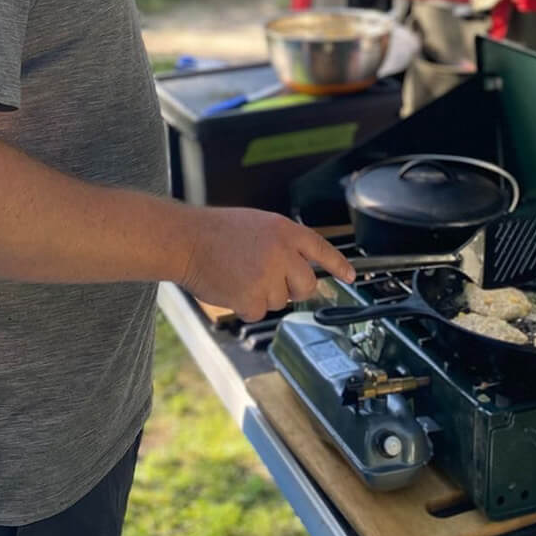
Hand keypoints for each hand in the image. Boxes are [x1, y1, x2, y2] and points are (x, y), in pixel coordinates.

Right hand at [177, 207, 356, 321]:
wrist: (186, 240)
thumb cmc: (215, 231)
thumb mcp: (257, 225)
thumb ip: (282, 243)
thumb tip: (298, 266)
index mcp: (284, 230)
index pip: (321, 249)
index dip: (337, 264)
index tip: (349, 276)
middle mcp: (282, 253)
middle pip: (307, 284)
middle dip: (293, 288)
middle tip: (270, 279)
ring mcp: (268, 276)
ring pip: (280, 300)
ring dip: (262, 294)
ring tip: (239, 273)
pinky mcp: (252, 298)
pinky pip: (259, 311)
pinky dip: (245, 305)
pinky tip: (231, 286)